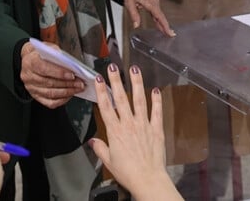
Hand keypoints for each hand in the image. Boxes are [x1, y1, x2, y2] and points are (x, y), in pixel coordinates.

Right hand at [19, 42, 83, 108]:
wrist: (30, 59)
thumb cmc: (41, 53)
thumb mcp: (47, 46)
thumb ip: (56, 52)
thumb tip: (69, 62)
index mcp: (30, 62)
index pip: (44, 68)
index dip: (59, 72)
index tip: (72, 74)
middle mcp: (28, 76)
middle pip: (49, 82)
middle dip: (67, 83)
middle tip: (80, 82)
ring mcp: (31, 88)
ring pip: (51, 93)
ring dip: (67, 92)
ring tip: (78, 88)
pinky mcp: (36, 96)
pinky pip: (50, 102)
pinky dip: (62, 100)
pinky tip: (70, 94)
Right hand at [89, 65, 181, 200]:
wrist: (148, 180)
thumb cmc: (128, 173)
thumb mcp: (109, 161)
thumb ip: (100, 148)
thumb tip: (92, 141)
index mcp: (115, 132)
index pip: (106, 107)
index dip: (101, 92)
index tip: (99, 79)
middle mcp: (129, 125)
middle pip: (121, 99)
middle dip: (116, 81)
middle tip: (113, 68)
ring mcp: (143, 125)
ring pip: (139, 100)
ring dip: (136, 84)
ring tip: (134, 70)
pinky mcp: (156, 129)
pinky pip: (157, 112)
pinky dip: (157, 100)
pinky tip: (155, 90)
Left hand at [119, 0, 174, 37]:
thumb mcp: (129, 3)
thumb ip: (134, 15)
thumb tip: (136, 25)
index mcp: (150, 2)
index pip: (160, 17)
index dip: (165, 26)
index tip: (170, 32)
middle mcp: (154, 1)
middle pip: (161, 16)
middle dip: (166, 26)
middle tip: (170, 35)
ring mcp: (154, 0)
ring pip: (159, 14)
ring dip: (162, 22)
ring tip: (165, 32)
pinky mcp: (152, 0)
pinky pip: (157, 11)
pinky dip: (159, 18)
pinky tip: (159, 23)